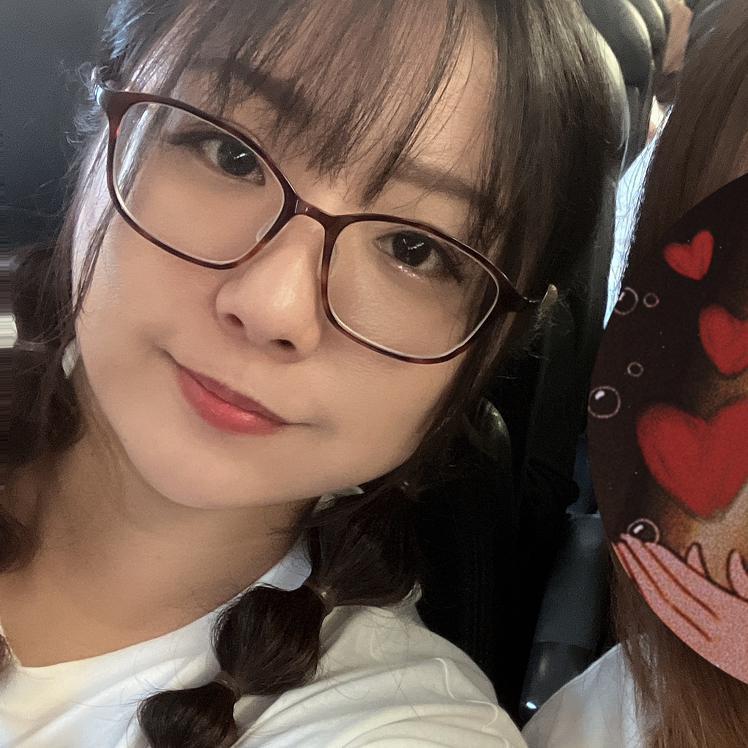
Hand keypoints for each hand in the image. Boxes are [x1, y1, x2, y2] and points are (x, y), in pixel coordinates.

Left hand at [614, 533, 747, 682]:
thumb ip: (747, 584)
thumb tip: (733, 558)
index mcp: (734, 615)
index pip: (690, 583)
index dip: (667, 562)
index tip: (648, 543)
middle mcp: (715, 630)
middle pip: (668, 592)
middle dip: (644, 563)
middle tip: (626, 540)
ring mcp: (704, 643)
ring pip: (660, 607)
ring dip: (638, 578)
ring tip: (623, 555)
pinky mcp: (700, 652)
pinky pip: (666, 620)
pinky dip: (650, 597)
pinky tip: (638, 580)